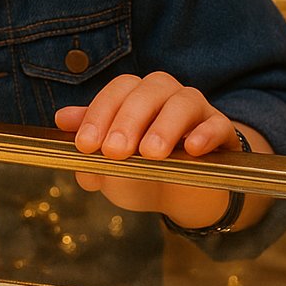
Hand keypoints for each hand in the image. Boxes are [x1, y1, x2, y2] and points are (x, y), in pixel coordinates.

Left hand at [55, 72, 272, 229]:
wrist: (182, 193)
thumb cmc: (139, 171)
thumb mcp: (109, 164)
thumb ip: (88, 146)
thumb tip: (62, 121)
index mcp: (134, 94)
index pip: (117, 91)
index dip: (98, 115)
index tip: (85, 145)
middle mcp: (164, 93)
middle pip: (146, 92)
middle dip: (127, 121)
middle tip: (115, 152)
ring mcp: (196, 109)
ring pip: (182, 101)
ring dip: (164, 125)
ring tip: (151, 153)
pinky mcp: (223, 130)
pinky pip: (218, 124)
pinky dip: (205, 133)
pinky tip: (191, 150)